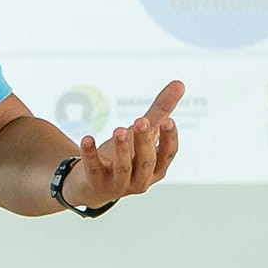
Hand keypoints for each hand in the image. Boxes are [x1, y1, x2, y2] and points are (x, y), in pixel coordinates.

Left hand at [63, 81, 183, 207]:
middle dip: (144, 141)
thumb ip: (160, 111)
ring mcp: (118, 184)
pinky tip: (87, 138)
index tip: (168, 120)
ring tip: (119, 129)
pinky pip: (94, 168)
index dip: (169, 139)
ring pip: (123, 167)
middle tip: (141, 121)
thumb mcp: (143, 134)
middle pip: (146, 161)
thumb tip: (179, 84)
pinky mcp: (96, 182)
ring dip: (121, 148)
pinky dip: (90, 154)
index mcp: (156, 169)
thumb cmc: (126, 156)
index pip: (168, 155)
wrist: (94, 184)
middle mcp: (141, 179)